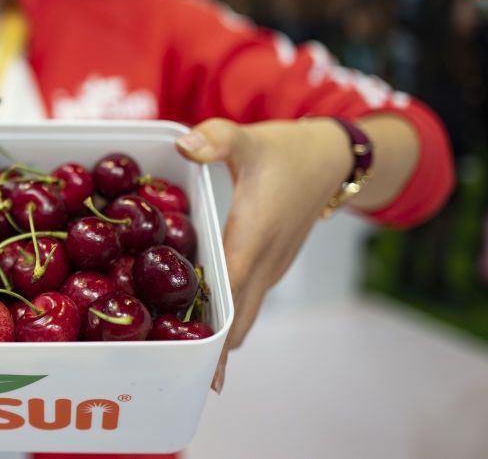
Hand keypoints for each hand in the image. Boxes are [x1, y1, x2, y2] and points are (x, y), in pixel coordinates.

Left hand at [174, 117, 349, 393]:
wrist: (333, 159)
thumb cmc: (287, 150)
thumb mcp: (249, 139)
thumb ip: (217, 139)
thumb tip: (183, 144)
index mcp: (256, 238)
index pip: (232, 294)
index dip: (213, 330)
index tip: (196, 364)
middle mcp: (265, 263)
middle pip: (237, 321)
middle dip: (212, 350)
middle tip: (174, 367)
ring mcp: (271, 268)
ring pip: (242, 314)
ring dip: (218, 334)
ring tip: (179, 349)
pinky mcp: (270, 265)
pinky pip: (245, 298)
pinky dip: (225, 312)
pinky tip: (197, 313)